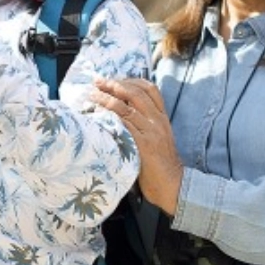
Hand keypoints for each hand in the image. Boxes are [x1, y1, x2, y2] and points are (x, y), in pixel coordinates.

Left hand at [92, 77, 184, 214]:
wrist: (172, 184)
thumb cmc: (159, 164)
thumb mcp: (156, 137)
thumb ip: (144, 123)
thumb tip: (121, 110)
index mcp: (162, 117)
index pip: (150, 89)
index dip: (130, 80)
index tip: (112, 79)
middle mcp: (158, 121)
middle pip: (136, 93)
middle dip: (115, 85)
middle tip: (98, 82)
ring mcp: (152, 132)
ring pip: (127, 108)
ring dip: (106, 99)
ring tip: (92, 95)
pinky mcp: (144, 145)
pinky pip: (125, 125)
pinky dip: (110, 117)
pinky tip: (98, 115)